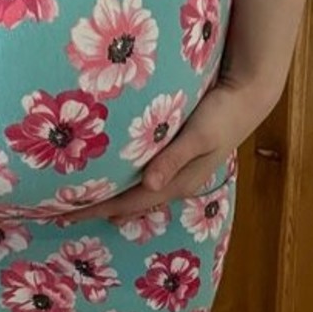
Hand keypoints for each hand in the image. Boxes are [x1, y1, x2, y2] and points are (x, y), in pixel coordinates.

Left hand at [62, 74, 280, 225]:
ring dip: (112, 201)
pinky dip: (127, 187)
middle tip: (64, 214)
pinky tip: (116, 184)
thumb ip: (174, 157)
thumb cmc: (222, 112)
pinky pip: (146, 182)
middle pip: (130, 204)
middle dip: (99, 209)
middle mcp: (176, 183)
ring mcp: (179, 173)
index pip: (128, 201)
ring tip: (85, 207)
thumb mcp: (199, 134)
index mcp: (178, 181)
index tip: (66, 213)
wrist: (248, 97)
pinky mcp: (179, 160)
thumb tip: (149, 184)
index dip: (97, 208)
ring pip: (138, 196)